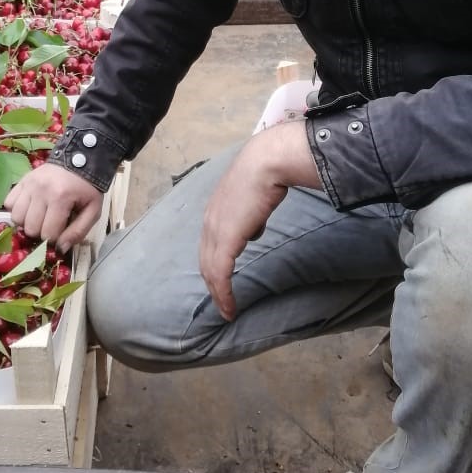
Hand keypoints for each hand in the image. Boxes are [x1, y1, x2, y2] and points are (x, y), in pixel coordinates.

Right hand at [5, 163, 103, 251]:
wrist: (80, 160)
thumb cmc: (87, 188)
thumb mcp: (92, 211)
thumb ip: (78, 232)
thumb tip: (60, 249)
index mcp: (60, 198)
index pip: (48, 234)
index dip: (55, 238)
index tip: (61, 232)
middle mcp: (41, 191)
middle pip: (30, 228)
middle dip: (40, 232)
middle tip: (50, 225)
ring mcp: (29, 185)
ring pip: (16, 218)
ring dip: (27, 223)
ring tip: (39, 218)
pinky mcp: (22, 181)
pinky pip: (8, 203)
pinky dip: (17, 210)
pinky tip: (30, 208)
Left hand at [199, 123, 317, 320]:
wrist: (265, 162)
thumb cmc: (265, 173)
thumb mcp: (255, 197)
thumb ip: (251, 214)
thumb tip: (253, 229)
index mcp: (215, 210)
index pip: (210, 244)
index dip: (214, 265)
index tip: (221, 281)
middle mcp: (209, 221)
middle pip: (205, 260)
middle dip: (212, 285)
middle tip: (222, 304)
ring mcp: (215, 230)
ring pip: (210, 270)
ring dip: (218, 293)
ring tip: (226, 310)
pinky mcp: (226, 239)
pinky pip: (220, 273)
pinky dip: (223, 293)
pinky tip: (230, 306)